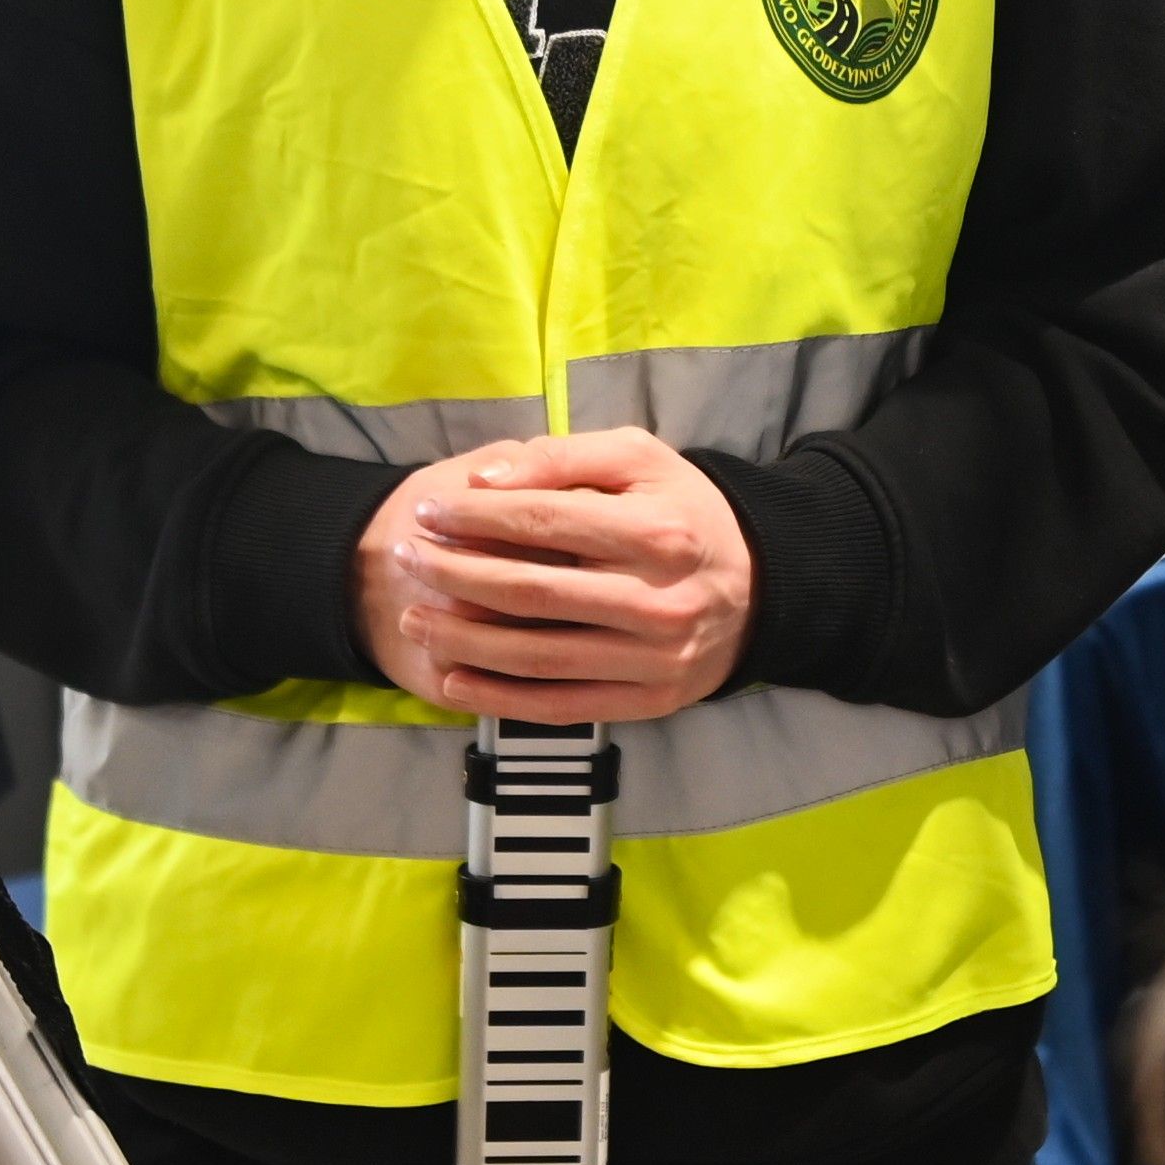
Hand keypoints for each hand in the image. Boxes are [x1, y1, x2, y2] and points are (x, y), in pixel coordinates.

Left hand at [354, 428, 753, 722]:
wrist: (760, 588)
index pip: (546, 521)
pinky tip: (454, 678)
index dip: (475, 516)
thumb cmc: (683, 513)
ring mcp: (655, 659)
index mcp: (658, 532)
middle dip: (455, 575)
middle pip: (534, 593)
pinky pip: (560, 706)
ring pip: (539, 656)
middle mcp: (660, 600)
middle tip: (404, 559)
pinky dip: (500, 697)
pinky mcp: (649, 701)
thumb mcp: (639, 461)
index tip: (426, 511)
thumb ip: (562, 458)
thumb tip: (485, 478)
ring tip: (415, 619)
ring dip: (464, 640)